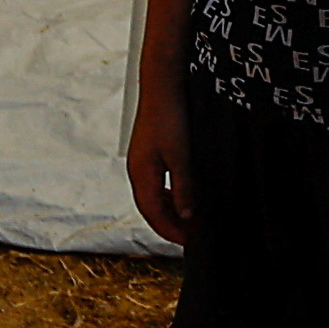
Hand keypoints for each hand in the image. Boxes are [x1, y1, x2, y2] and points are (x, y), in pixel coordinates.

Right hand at [126, 90, 195, 245]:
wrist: (162, 85)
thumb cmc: (169, 117)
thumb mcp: (181, 156)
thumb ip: (183, 187)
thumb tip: (186, 215)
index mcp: (141, 175)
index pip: (153, 214)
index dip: (170, 230)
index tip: (188, 242)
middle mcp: (137, 171)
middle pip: (150, 209)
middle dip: (169, 225)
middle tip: (191, 236)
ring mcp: (141, 162)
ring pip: (153, 197)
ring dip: (169, 211)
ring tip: (189, 221)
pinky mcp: (148, 153)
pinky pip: (156, 184)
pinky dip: (168, 196)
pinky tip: (181, 196)